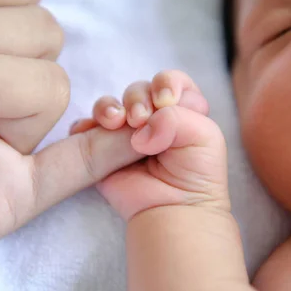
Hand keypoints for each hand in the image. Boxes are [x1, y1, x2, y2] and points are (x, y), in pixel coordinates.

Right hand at [70, 70, 229, 220]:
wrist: (174, 209)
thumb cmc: (196, 174)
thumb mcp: (204, 136)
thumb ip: (176, 117)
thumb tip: (139, 125)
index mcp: (181, 109)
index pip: (169, 81)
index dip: (165, 84)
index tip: (165, 101)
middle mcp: (153, 118)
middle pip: (137, 90)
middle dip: (137, 98)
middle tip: (139, 120)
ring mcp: (126, 133)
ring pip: (110, 104)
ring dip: (109, 107)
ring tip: (115, 124)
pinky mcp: (104, 149)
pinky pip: (87, 128)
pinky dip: (85, 125)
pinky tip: (91, 131)